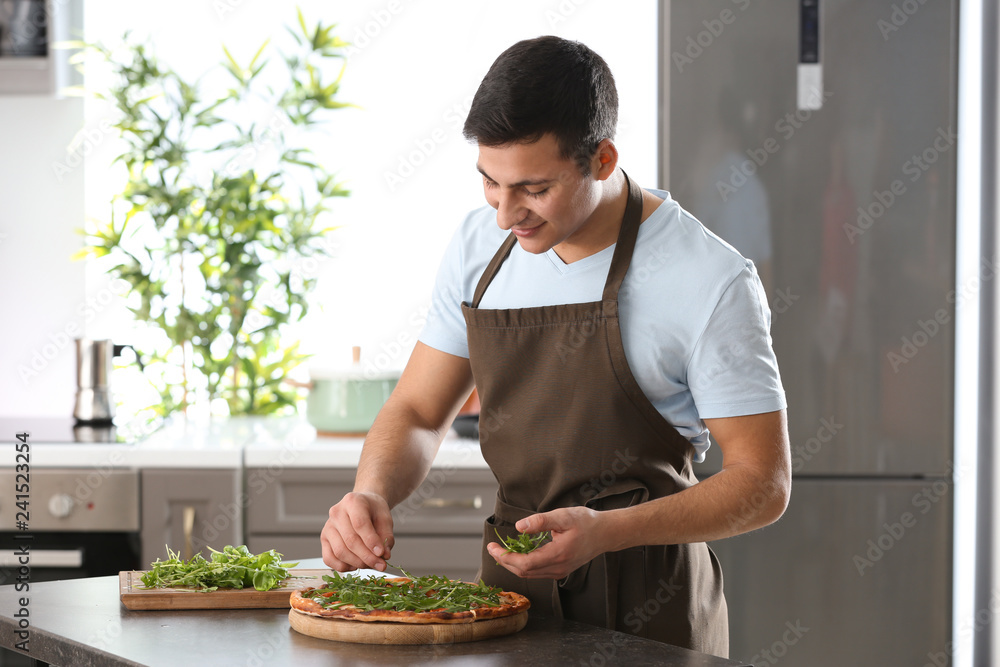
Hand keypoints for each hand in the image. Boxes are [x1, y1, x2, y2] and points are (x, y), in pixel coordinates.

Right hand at [321, 491, 394, 571]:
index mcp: (353, 501)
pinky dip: (343, 566)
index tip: (381, 553)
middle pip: (350, 540)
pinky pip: (329, 558)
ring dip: (357, 563)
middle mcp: (336, 512)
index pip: (360, 524)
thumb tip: (384, 555)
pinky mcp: (324, 539)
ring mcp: (328, 526)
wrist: (363, 506)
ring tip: (371, 564)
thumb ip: (386, 536)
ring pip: (340, 551)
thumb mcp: (385, 518)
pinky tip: (356, 565)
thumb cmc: (373, 511)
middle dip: (367, 557)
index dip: (371, 541)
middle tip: (380, 565)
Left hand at [486, 506, 607, 579]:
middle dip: (504, 561)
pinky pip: (536, 572)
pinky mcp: (560, 570)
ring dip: (512, 564)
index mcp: (558, 555)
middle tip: (492, 548)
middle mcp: (558, 568)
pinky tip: (517, 554)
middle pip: (523, 572)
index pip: (524, 563)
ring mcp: (559, 571)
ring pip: (529, 574)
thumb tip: (519, 526)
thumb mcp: (563, 516)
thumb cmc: (586, 522)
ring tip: (501, 551)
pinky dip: (523, 565)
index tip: (492, 546)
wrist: (605, 533)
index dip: (505, 557)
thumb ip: (541, 521)